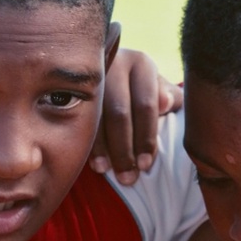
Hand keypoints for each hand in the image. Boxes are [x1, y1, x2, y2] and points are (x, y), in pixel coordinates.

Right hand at [92, 48, 181, 184]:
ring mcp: (91, 75)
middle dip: (124, 149)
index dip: (146, 137)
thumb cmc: (141, 86)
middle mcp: (115, 64)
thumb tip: (165, 104)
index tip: (146, 165)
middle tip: (128, 177)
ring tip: (106, 171)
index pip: (145, 104)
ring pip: (96, 117)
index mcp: (141, 64)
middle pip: (119, 112)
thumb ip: (168, 96)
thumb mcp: (158, 87)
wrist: (110, 68)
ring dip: (101, 148)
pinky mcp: (72, 85)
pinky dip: (87, 142)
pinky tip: (92, 161)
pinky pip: (79, 117)